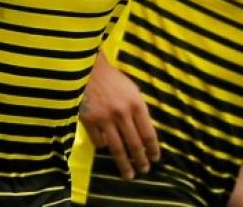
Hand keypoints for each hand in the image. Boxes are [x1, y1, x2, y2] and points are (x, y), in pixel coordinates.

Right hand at [80, 51, 159, 179]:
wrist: (88, 68)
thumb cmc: (112, 79)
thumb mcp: (131, 90)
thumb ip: (138, 110)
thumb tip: (145, 134)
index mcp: (136, 103)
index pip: (148, 134)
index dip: (153, 149)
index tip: (155, 159)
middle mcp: (122, 113)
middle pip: (135, 145)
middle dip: (141, 161)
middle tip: (144, 170)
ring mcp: (105, 118)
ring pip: (117, 149)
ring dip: (125, 164)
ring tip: (129, 174)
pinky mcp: (89, 121)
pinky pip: (99, 142)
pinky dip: (104, 146)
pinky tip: (106, 148)